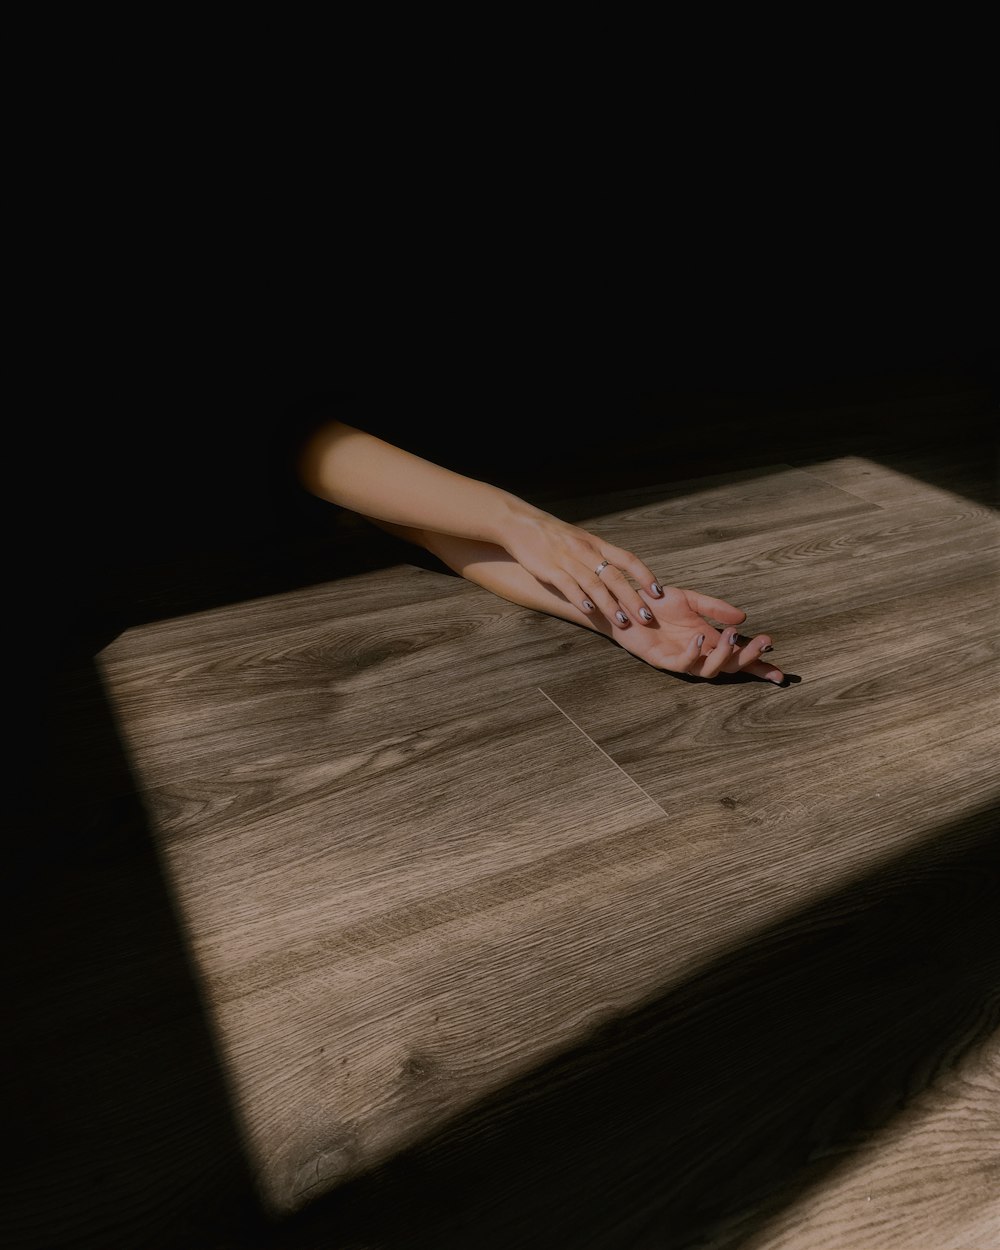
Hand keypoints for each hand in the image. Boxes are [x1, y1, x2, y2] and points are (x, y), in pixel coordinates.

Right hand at [500, 507, 663, 627]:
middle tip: (647, 617)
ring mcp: (568, 560)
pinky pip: (568, 585)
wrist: (522, 524)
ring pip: (595, 584)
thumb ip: (599, 555)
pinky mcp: (550, 568)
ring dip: (610, 605)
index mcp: (596, 543)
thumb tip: (620, 573)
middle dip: (633, 598)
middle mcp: (586, 551)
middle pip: (615, 576)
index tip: (659, 592)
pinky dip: (580, 598)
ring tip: (623, 621)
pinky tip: (589, 611)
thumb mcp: (581, 539)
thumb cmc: (553, 534)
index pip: (628, 559)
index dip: (645, 575)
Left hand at [610, 584, 784, 682]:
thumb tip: (744, 617)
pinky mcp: (662, 661)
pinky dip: (695, 653)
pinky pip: (683, 664)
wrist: (624, 602)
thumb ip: (715, 608)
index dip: (759, 666)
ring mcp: (681, 659)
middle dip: (749, 658)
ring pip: (710, 670)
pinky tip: (700, 637)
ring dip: (724, 655)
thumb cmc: (655, 603)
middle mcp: (698, 653)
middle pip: (730, 666)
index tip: (781, 673)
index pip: (739, 656)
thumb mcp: (690, 599)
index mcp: (709, 639)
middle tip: (762, 643)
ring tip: (731, 636)